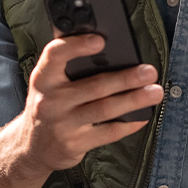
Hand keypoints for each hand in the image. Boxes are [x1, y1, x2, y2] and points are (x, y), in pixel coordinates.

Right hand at [0, 33, 160, 187]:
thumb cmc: (49, 105)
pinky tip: (143, 115)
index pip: (55, 55)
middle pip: (93, 86)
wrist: (31, 147)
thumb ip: (69, 65)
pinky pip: (107, 133)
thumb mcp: (49, 83)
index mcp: (43, 78)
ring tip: (155, 92)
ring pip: (104, 109)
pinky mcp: (73, 145)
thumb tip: (108, 49)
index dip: (77, 45)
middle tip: (149, 71)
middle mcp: (49, 101)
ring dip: (134, 100)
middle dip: (125, 78)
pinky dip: (128, 124)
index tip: (100, 40)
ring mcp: (61, 125)